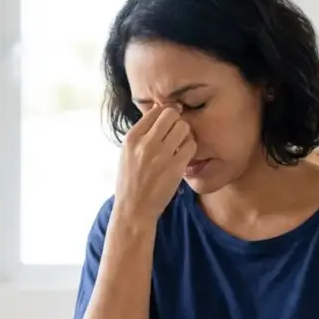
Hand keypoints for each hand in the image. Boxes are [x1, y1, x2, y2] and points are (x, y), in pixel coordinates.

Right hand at [114, 105, 196, 223]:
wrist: (134, 208)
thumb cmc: (130, 181)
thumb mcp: (127, 153)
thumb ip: (141, 133)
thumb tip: (158, 110)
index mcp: (132, 138)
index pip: (155, 111)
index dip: (165, 113)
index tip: (169, 121)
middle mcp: (146, 143)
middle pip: (171, 115)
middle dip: (176, 121)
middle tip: (176, 132)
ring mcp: (161, 155)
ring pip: (183, 127)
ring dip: (185, 134)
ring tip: (180, 144)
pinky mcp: (176, 167)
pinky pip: (191, 145)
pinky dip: (190, 148)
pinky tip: (183, 155)